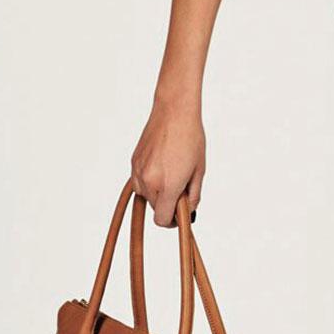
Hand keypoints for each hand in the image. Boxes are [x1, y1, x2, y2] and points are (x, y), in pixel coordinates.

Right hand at [130, 91, 204, 225]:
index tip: (179, 215)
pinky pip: (140, 182)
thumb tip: (187, 212)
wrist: (174, 112)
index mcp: (169, 185)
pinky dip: (150, 181)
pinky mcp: (134, 162)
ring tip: (171, 173)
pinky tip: (162, 165)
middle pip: (155, 209)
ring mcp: (139, 172)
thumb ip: (193, 196)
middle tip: (181, 186)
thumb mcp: (199, 171)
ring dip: (157, 193)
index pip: (162, 219)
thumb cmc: (190, 138)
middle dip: (167, 204)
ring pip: (145, 196)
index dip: (172, 221)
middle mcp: (150, 181)